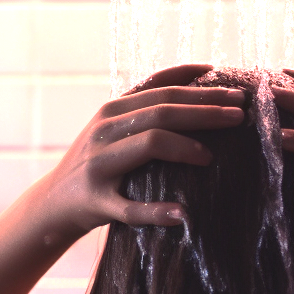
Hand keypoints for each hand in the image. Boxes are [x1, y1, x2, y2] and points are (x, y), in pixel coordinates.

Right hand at [36, 64, 245, 238]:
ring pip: (149, 145)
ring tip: (211, 157)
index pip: (162, 90)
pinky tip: (183, 214)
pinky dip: (158, 212)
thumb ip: (147, 105)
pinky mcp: (97, 201)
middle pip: (162, 112)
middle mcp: (105, 130)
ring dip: (185, 148)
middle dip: (206, 111)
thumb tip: (200, 78)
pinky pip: (131, 208)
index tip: (236, 90)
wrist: (53, 202)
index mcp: (112, 109)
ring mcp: (100, 165)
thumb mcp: (115, 125)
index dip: (201, 88)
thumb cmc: (98, 160)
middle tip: (240, 116)